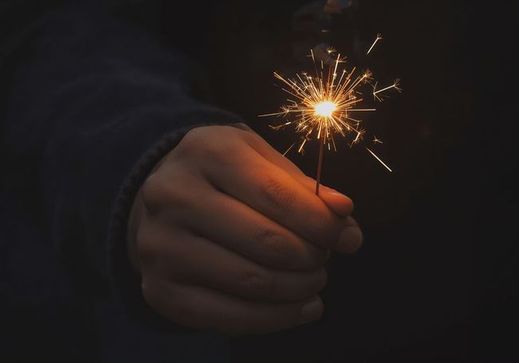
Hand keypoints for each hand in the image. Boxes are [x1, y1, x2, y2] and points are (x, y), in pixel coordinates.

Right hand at [127, 124, 362, 334]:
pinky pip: (228, 316)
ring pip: (251, 281)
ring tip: (314, 280)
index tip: (350, 238)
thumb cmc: (223, 177)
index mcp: (208, 152)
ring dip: (299, 288)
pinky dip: (276, 318)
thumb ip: (302, 186)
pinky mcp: (159, 289)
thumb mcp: (260, 160)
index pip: (278, 195)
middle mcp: (174, 195)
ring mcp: (161, 245)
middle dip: (312, 257)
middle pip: (267, 241)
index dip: (323, 223)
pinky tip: (301, 308)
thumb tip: (344, 215)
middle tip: (325, 259)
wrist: (160, 202)